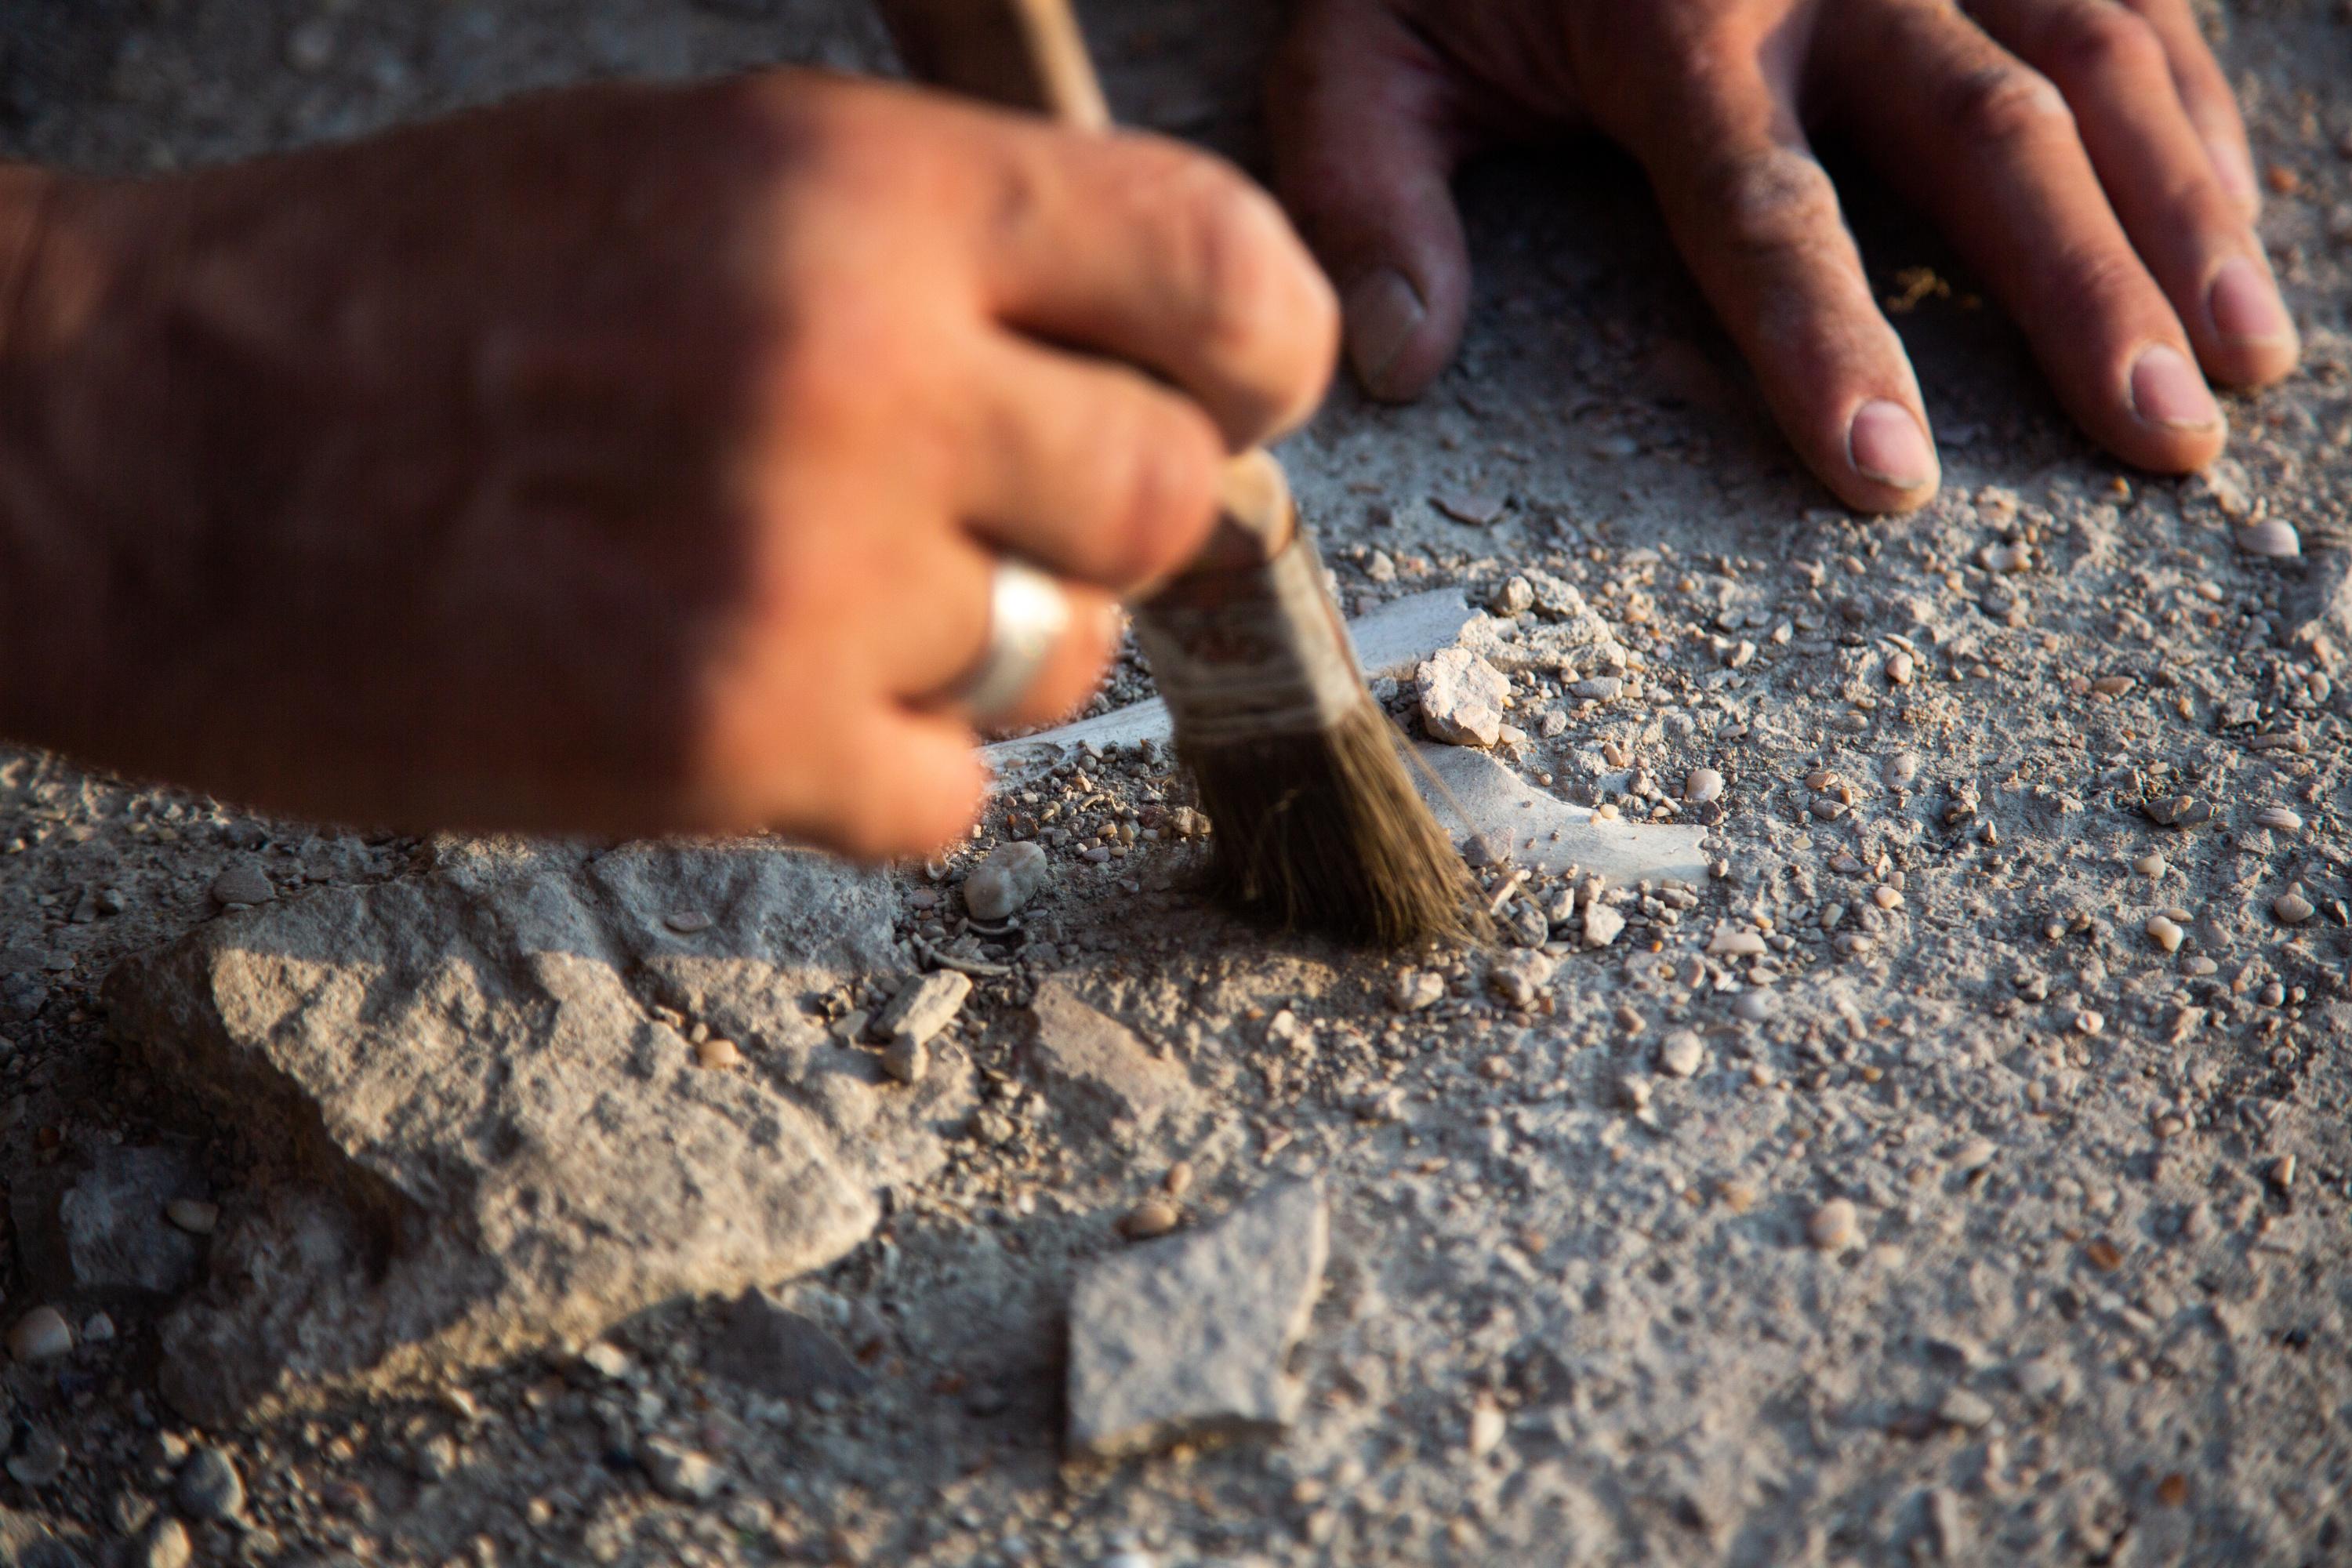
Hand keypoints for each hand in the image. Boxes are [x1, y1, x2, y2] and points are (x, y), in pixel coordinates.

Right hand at [0, 71, 1335, 856]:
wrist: (140, 450)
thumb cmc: (407, 298)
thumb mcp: (694, 180)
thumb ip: (939, 267)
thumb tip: (1143, 380)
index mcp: (860, 193)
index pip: (1220, 271)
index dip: (1259, 350)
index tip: (1232, 395)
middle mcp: (863, 375)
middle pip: (1169, 496)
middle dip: (1106, 522)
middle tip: (991, 521)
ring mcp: (803, 578)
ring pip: (1064, 660)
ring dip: (983, 650)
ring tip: (815, 602)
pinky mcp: (730, 751)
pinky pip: (949, 796)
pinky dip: (883, 769)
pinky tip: (760, 703)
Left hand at [1269, 0, 2296, 510]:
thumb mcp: (1360, 45)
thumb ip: (1363, 193)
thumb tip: (1390, 364)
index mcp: (1673, 18)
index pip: (1763, 203)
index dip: (1827, 339)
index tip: (1891, 476)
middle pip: (1988, 131)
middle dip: (2088, 291)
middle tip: (2167, 439)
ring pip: (2099, 54)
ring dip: (2186, 208)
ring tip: (2248, 361)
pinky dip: (2189, 113)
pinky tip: (2230, 223)